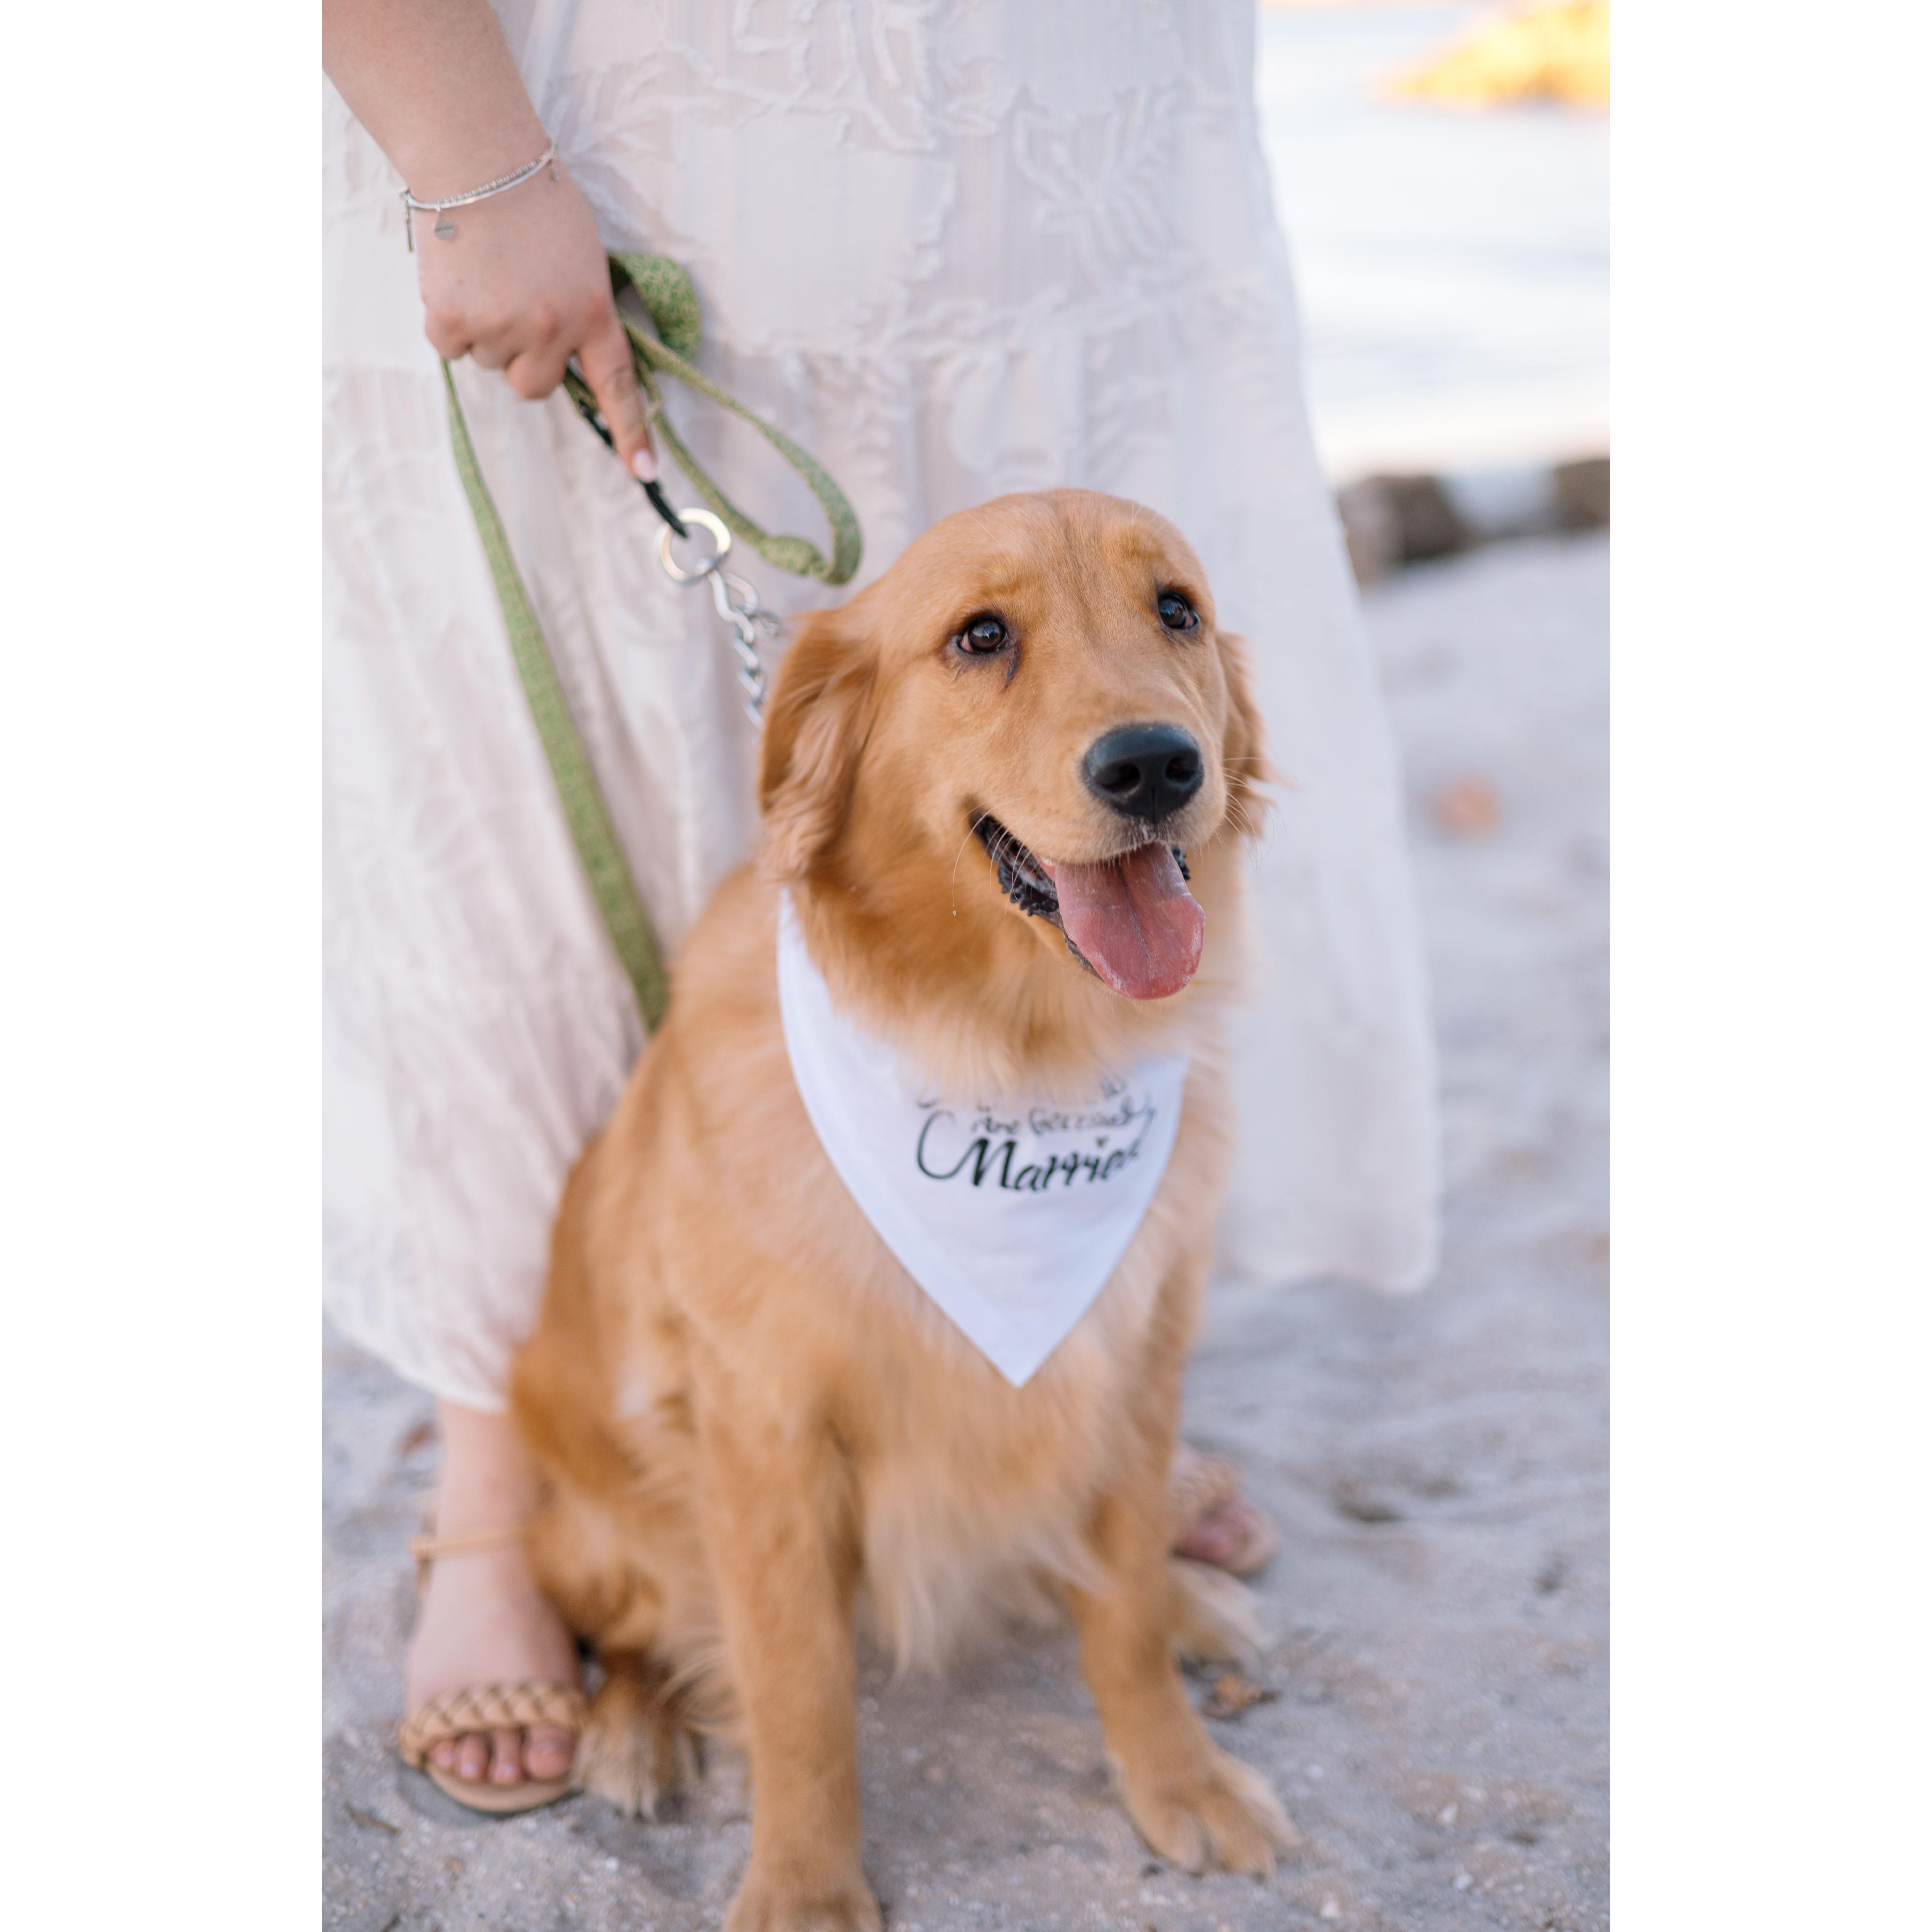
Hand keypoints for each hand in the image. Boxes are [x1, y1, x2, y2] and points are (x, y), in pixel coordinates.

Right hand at [417, 161, 654, 480]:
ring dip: (484, 331)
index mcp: (591, 311)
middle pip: (533, 386)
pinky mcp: (451, 322)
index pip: (615, 385)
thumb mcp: (581, 256)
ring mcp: (500, 327)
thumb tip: (563, 355)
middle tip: (512, 302)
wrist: (477, 155)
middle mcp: (550, 328)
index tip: (645, 472)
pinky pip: (450, 348)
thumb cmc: (533, 197)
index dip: (630, 433)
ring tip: (484, 275)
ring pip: (490, 364)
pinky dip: (448, 320)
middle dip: (522, 358)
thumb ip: (579, 310)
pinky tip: (456, 277)